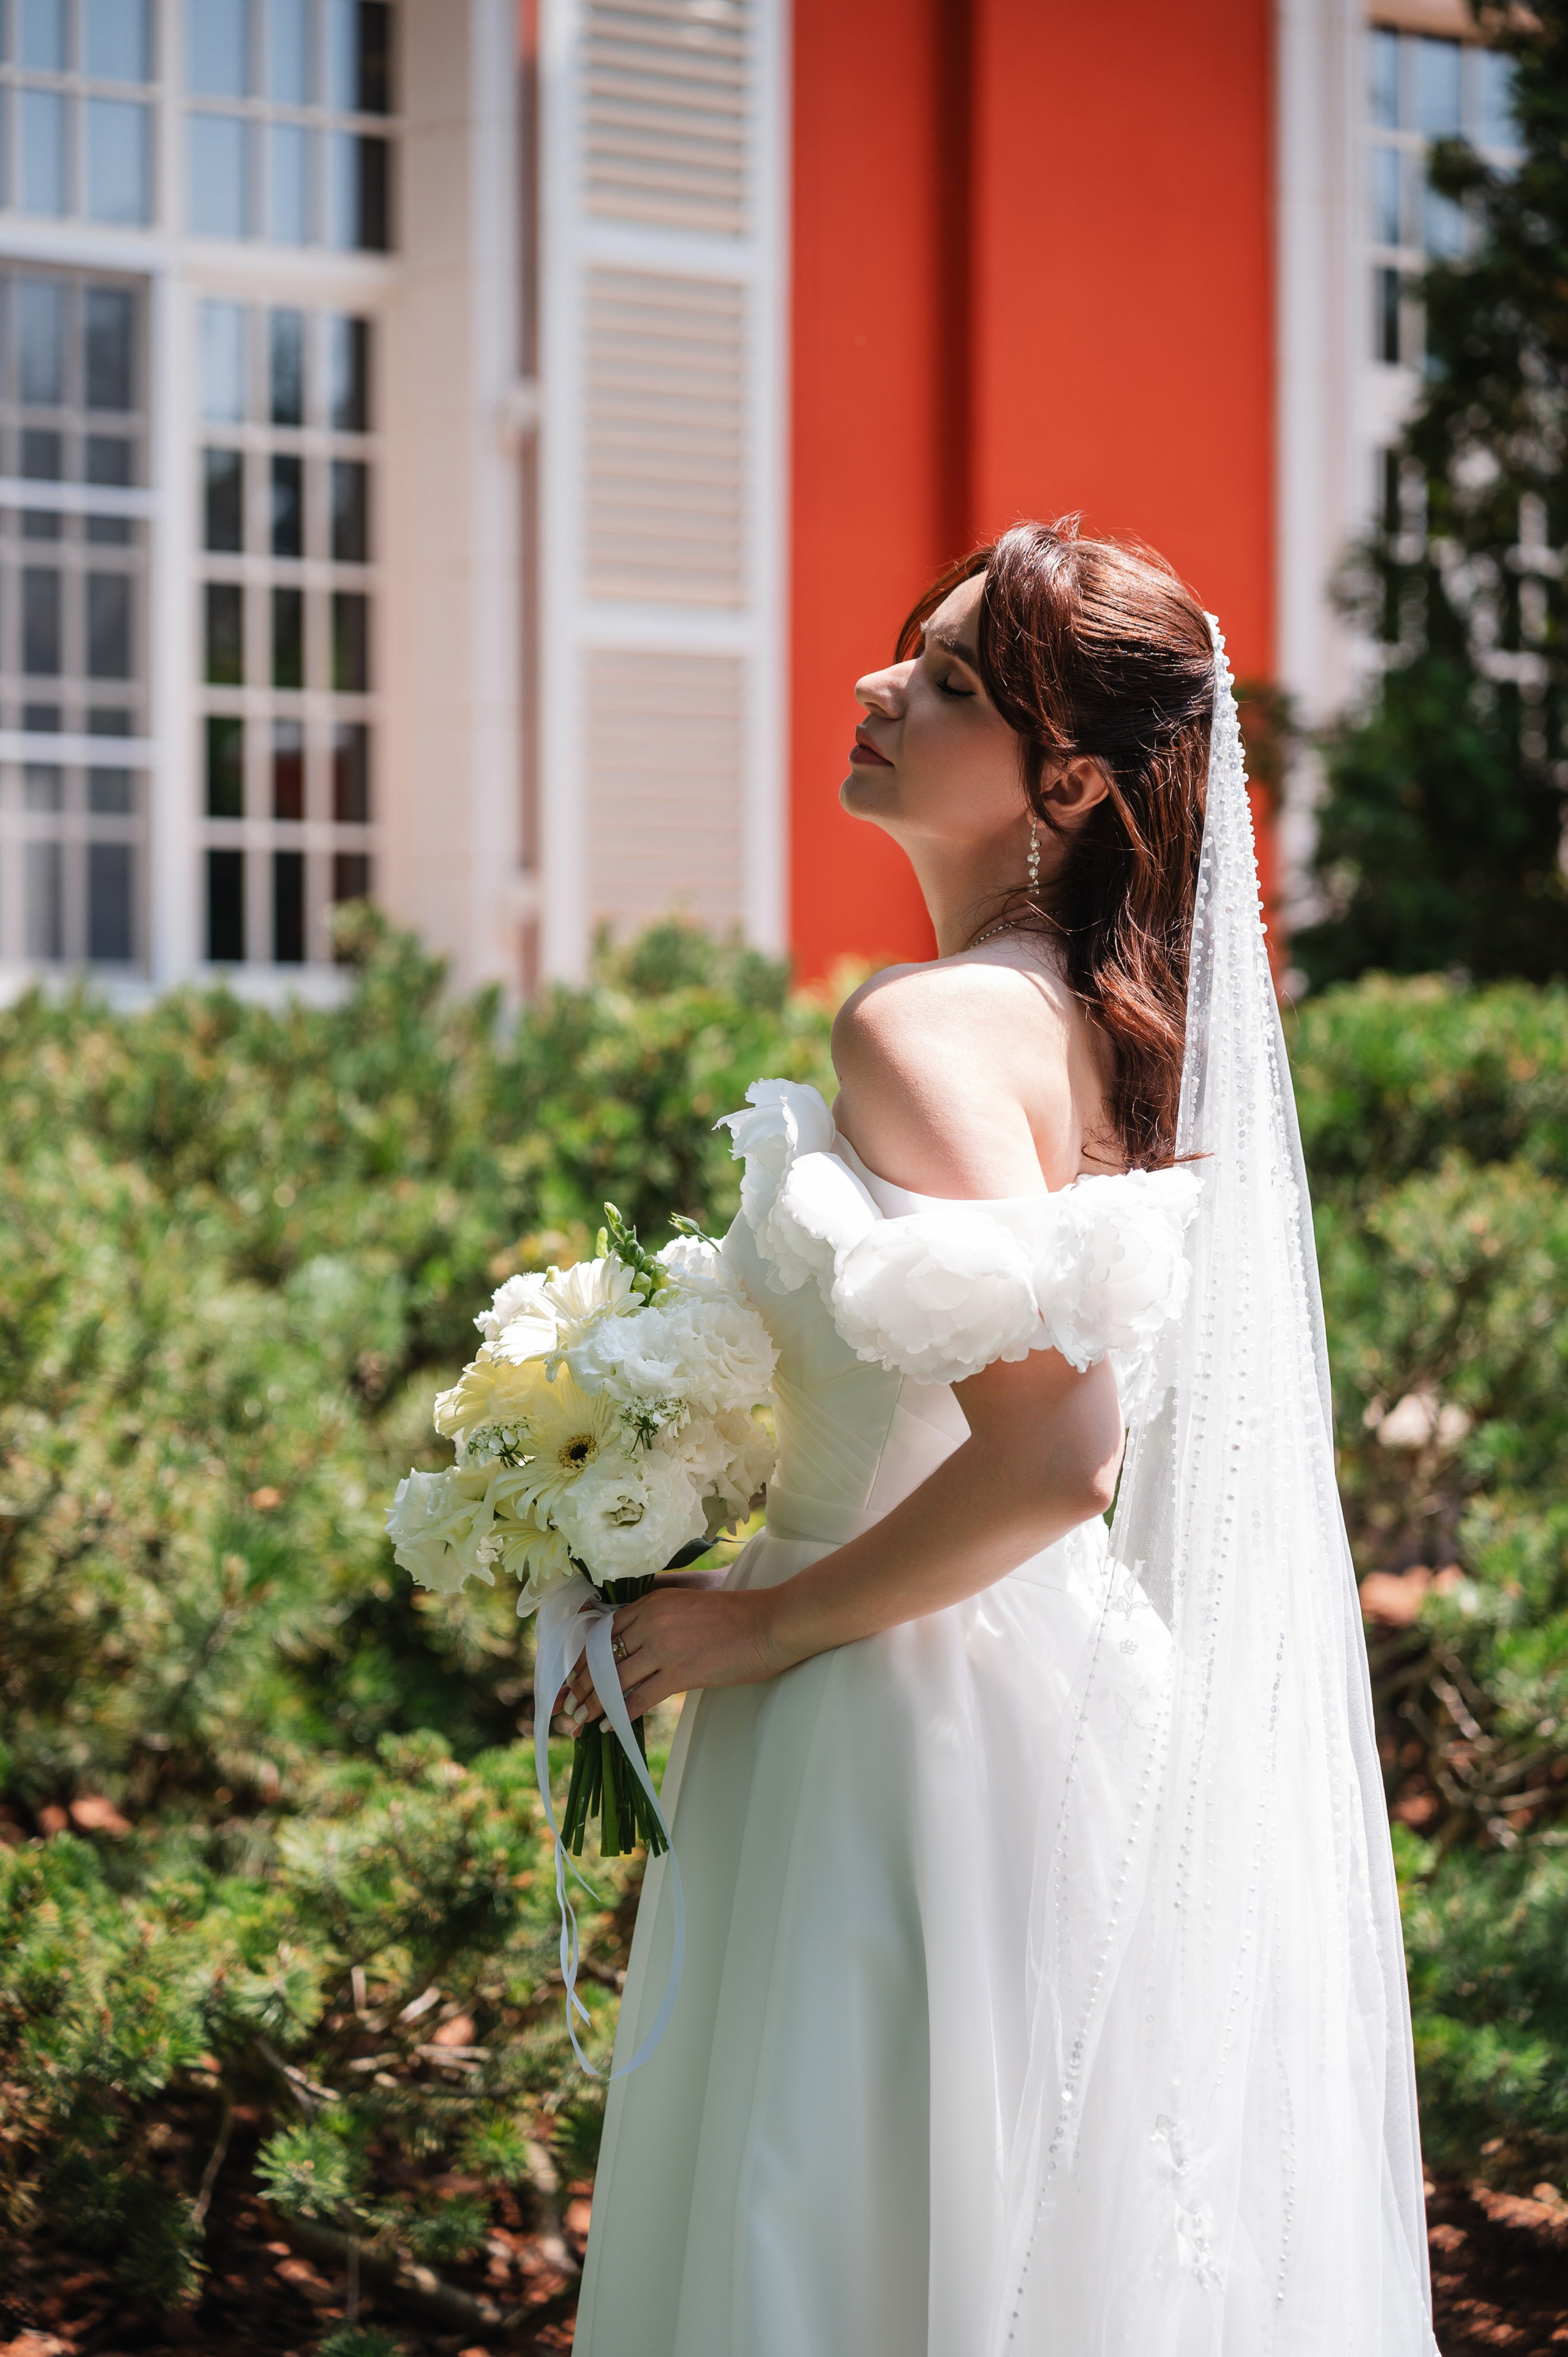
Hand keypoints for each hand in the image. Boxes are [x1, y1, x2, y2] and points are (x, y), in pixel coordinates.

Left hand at [556, 1580, 779, 1727]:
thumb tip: (639, 1641)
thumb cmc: (738, 1614)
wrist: (772, 1622)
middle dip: (580, 1684)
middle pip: (602, 1656)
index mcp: (653, 1600)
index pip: (604, 1632)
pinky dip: (620, 1715)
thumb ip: (661, 1615)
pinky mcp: (680, 1672)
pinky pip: (639, 1698)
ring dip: (593, 1704)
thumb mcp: (691, 1602)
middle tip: (565, 1705)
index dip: (583, 1658)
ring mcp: (664, 1646)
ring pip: (614, 1680)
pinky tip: (609, 1728)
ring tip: (580, 1721)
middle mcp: (651, 1620)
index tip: (571, 1676)